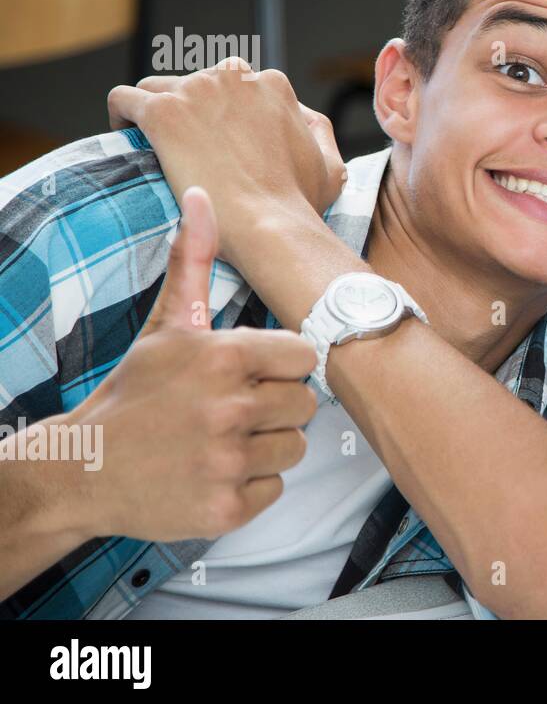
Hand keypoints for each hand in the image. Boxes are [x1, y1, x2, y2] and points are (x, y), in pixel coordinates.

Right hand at [66, 186, 318, 542]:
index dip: (281, 367)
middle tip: (232, 410)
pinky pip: (274, 490)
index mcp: (225, 356)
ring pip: (294, 448)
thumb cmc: (136, 392)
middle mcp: (229, 407)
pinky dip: (250, 487)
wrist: (83, 467)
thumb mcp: (166, 324)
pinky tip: (213, 471)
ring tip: (221, 440)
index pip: (306, 358)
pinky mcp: (225, 507)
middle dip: (276, 408)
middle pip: (305, 406)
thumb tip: (203, 195)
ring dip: (266, 447)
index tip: (250, 374)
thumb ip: (194, 260)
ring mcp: (227, 460)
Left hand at [107, 57, 346, 265]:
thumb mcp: (330, 165)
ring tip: (152, 143)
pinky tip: (126, 137)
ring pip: (157, 86)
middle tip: (188, 147)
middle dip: (190, 109)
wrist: (268, 225)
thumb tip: (301, 118)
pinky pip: (124, 99)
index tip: (217, 140)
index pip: (235, 83)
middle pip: (196, 82)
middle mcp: (234, 78)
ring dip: (154, 109)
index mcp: (271, 85)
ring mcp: (196, 92)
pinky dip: (121, 115)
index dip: (223, 113)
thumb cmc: (298, 204)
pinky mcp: (163, 113)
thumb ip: (317, 133)